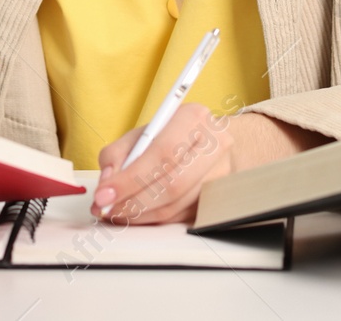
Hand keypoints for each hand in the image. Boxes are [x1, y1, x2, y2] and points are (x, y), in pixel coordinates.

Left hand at [90, 106, 327, 224]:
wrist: (234, 145)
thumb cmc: (184, 135)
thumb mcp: (151, 128)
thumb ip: (124, 149)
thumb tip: (108, 176)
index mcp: (194, 119)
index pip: (160, 151)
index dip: (129, 177)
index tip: (106, 192)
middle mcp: (214, 146)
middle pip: (169, 182)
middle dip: (132, 200)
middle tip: (107, 209)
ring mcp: (223, 175)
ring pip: (178, 204)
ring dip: (141, 215)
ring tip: (117, 215)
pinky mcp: (223, 199)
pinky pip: (186, 217)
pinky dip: (158, 221)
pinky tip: (140, 218)